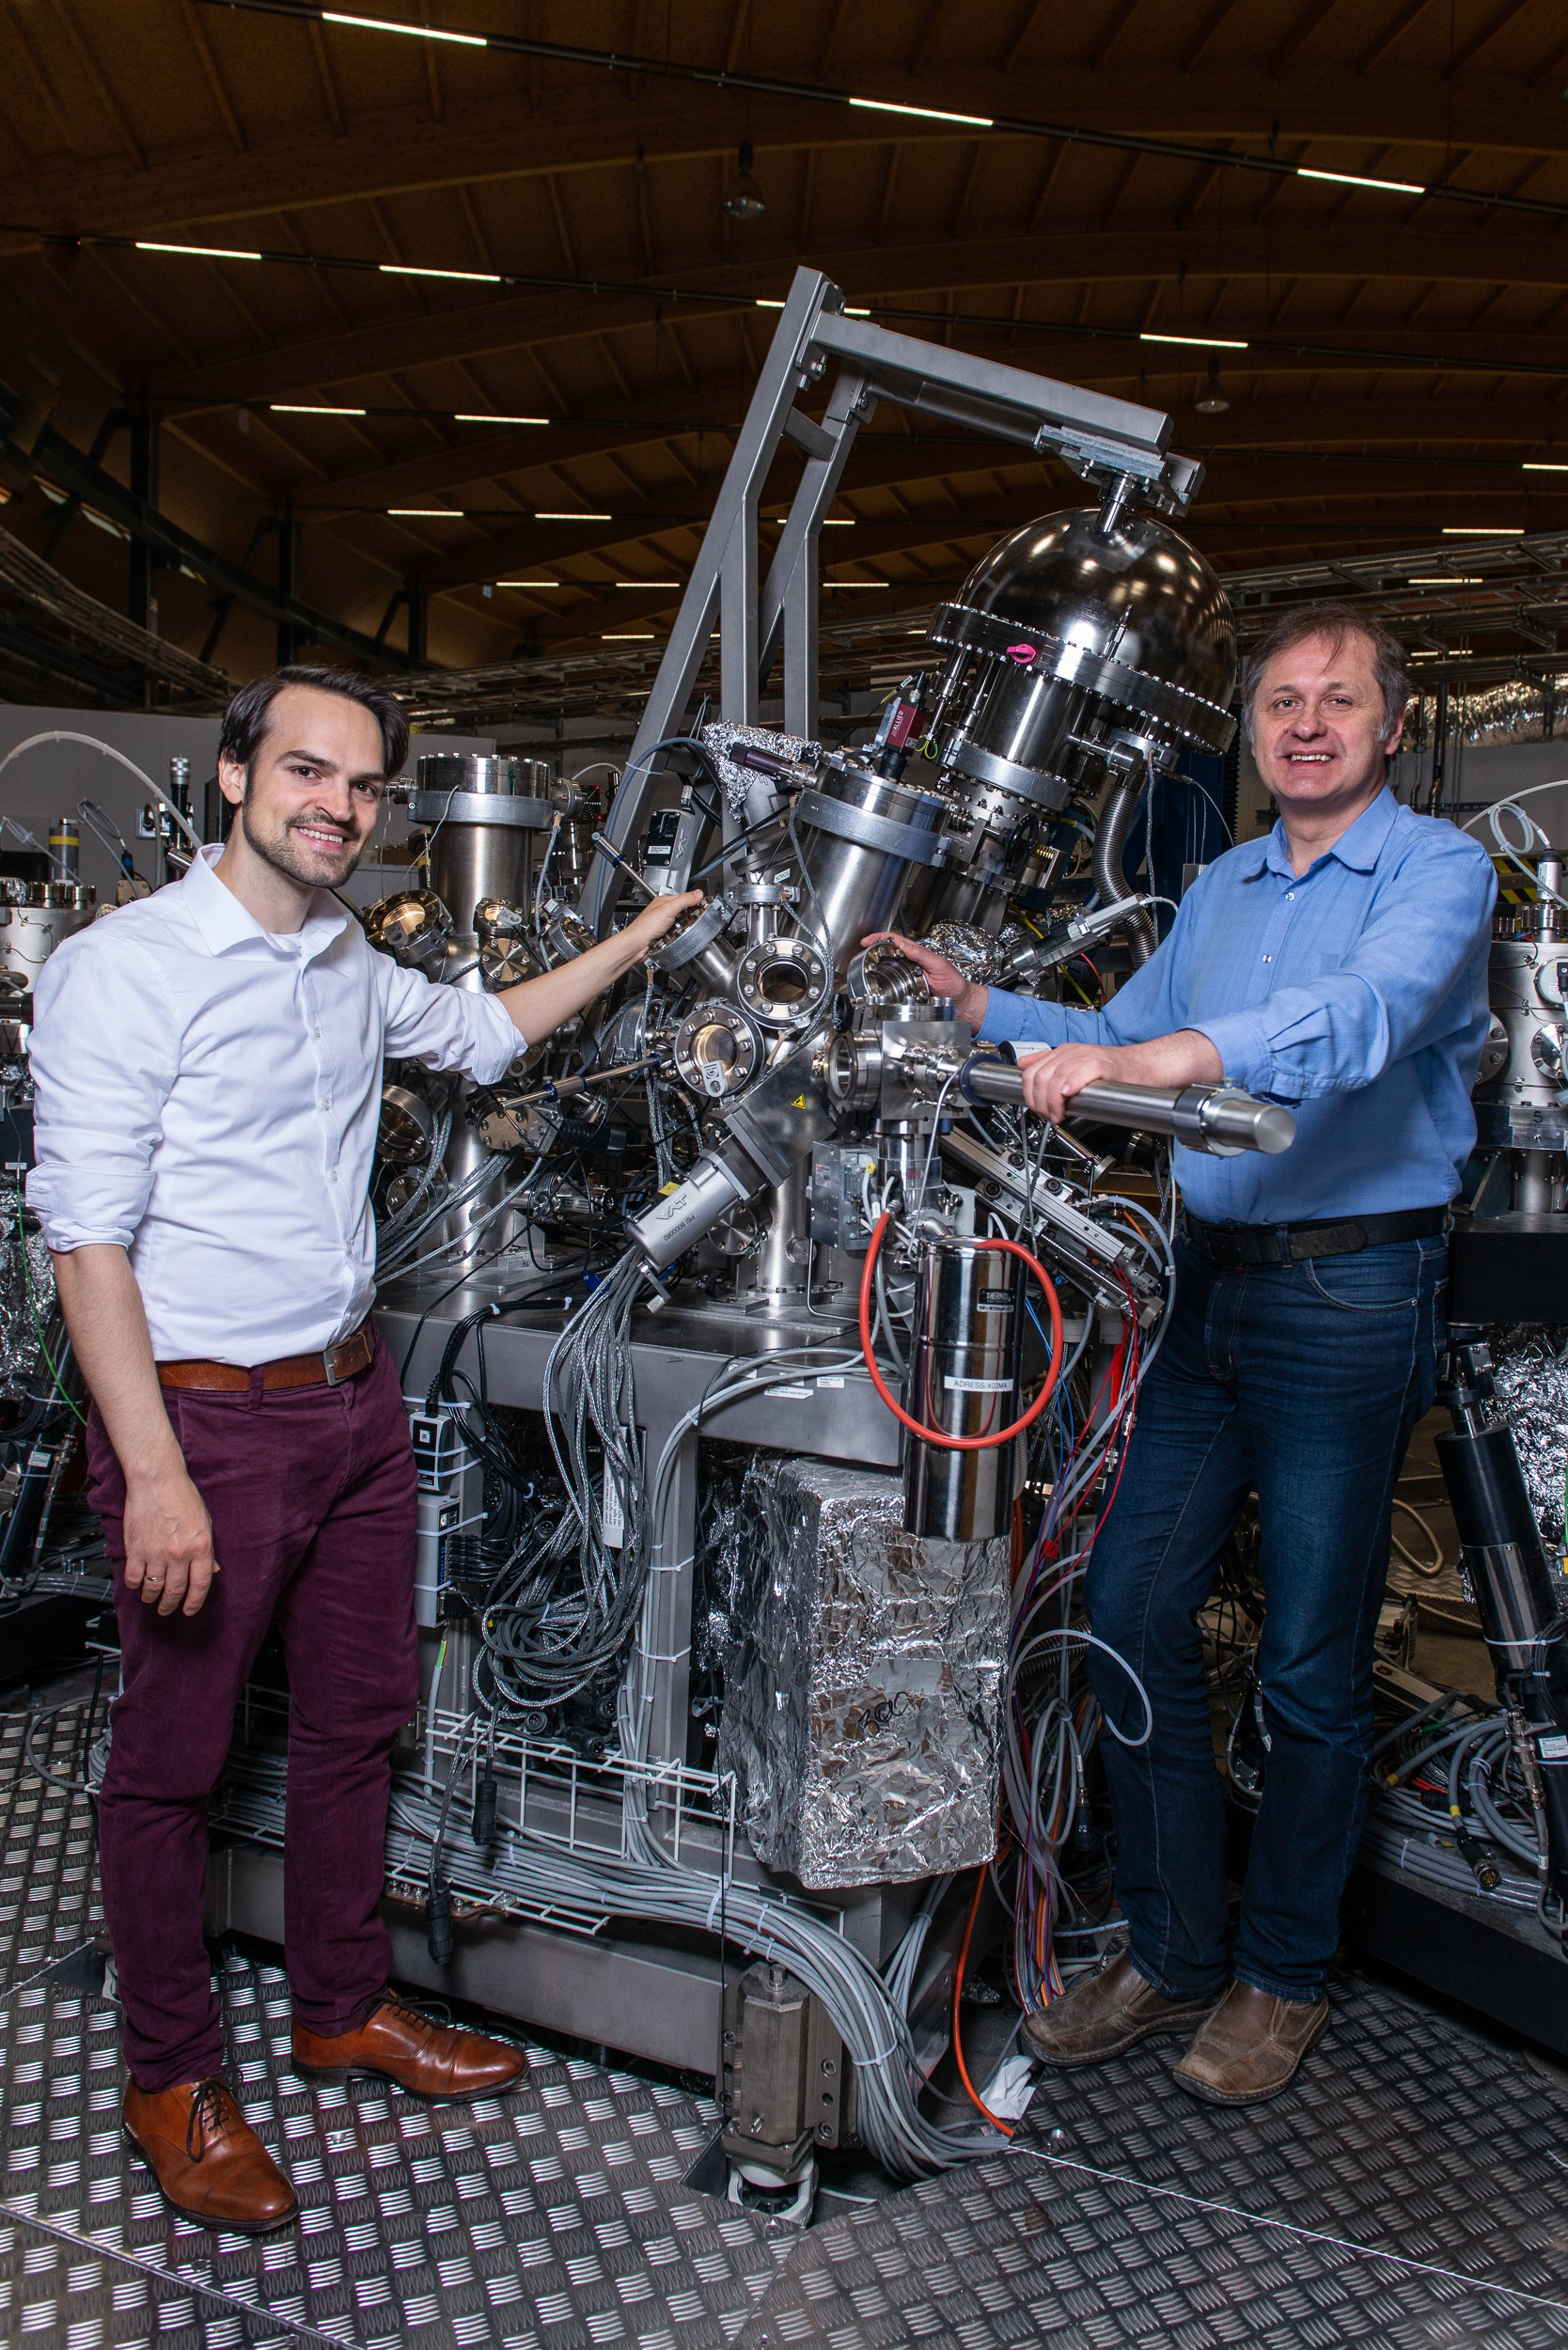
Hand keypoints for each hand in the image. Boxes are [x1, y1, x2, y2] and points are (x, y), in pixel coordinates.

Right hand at [122, 1463, 219, 1617]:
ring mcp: (157, 1553)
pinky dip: (135, 1585)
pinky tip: (137, 1584)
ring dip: (152, 1598)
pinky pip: (134, 1577)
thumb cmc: (182, 1497)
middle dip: (171, 1605)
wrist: (157, 1481)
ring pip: (153, 1588)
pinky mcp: (136, 1550)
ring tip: (151, 1599)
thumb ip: (208, 1550)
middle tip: (167, 1610)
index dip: (195, 1603)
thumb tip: (213, 1570)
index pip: (201, 1585)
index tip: (189, 1610)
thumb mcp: (205, 1522)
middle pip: (176, 1591)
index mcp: (201, 1547)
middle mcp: (180, 1554)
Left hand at [624, 888, 704, 950]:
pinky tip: (680, 935)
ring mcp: (665, 923)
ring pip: (682, 923)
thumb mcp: (668, 909)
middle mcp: (664, 911)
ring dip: (686, 926)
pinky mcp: (666, 934)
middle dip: (691, 915)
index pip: (684, 897)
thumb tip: (698, 893)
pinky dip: (681, 934)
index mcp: (664, 901)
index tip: (704, 905)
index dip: (694, 901)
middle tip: (696, 918)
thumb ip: (684, 900)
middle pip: (684, 911)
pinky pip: (678, 933)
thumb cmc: (645, 927)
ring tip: (687, 928)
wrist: (636, 945)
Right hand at [860, 931, 986, 1024]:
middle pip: (888, 954)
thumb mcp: (939, 965)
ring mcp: (908, 978)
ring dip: (877, 968)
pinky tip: (878, 986)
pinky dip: (884, 986)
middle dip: (874, 951)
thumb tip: (903, 945)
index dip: (880, 938)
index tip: (868, 940)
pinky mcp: (907, 992)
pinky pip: (893, 988)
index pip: (896, 941)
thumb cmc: (954, 983)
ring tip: (866, 966)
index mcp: (917, 954)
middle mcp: (910, 965)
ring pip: (888, 971)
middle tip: (863, 952)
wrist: (960, 1003)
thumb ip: (921, 954)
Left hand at [1018, 1032, 1223, 1122]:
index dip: (1029, 1096)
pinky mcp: (1104, 1064)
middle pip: (1040, 1076)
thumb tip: (1023, 1066)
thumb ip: (1049, 1064)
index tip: (1038, 1111)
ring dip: (1053, 1101)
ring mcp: (1087, 1057)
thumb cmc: (1114, 1072)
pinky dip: (1071, 1084)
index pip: (1030, 1072)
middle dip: (1039, 1102)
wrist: (1144, 1069)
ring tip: (1060, 1115)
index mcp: (1062, 1053)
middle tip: (1049, 1117)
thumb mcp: (1075, 1065)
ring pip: (1056, 1077)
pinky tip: (1069, 1096)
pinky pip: (1081, 1071)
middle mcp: (1072, 1052)